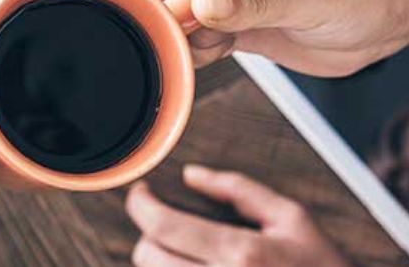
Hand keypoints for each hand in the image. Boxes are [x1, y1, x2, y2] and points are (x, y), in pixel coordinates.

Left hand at [127, 165, 348, 266]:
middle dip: (151, 235)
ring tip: (185, 251)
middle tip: (169, 225)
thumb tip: (192, 175)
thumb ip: (240, 191)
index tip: (141, 194)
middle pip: (147, 255)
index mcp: (241, 254)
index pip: (162, 226)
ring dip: (161, 261)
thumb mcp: (293, 221)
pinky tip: (195, 266)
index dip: (140, 204)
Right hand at [142, 0, 408, 75]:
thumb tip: (199, 3)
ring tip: (229, 44)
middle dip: (179, 29)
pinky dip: (194, 50)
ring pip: (166, 17)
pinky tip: (224, 49)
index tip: (199, 37)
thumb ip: (253, 3)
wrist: (380, 18)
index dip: (176, 11)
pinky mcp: (215, 12)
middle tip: (220, 43)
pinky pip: (183, 33)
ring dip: (186, 42)